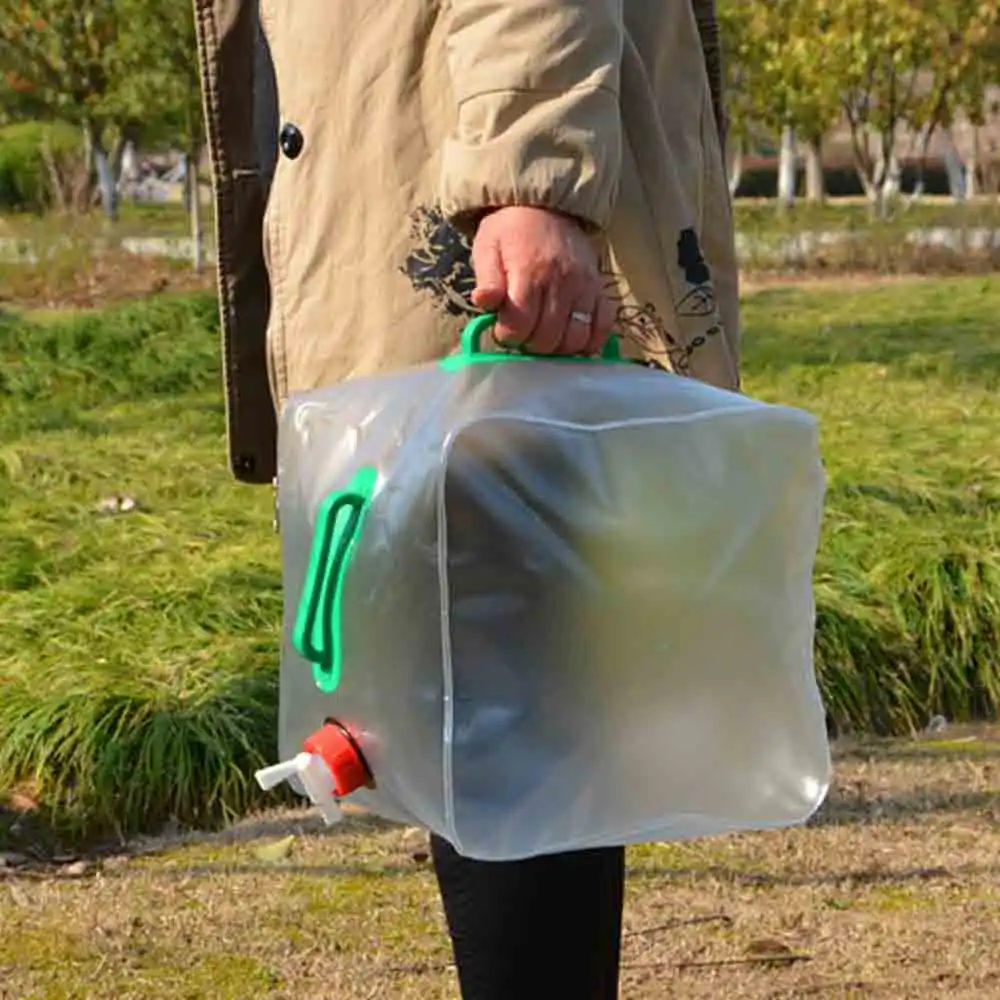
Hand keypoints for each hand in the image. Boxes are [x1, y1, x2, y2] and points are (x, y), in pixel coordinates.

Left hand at [470, 206, 614, 355]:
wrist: (546, 206)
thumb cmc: (511, 233)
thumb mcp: (488, 248)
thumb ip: (486, 279)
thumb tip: (482, 301)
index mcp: (529, 272)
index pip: (520, 324)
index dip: (508, 336)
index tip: (504, 329)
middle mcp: (561, 281)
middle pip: (547, 338)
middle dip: (531, 344)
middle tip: (524, 333)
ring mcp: (585, 287)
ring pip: (575, 338)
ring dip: (557, 348)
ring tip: (545, 337)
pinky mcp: (600, 289)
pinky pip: (604, 326)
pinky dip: (591, 340)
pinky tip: (574, 340)